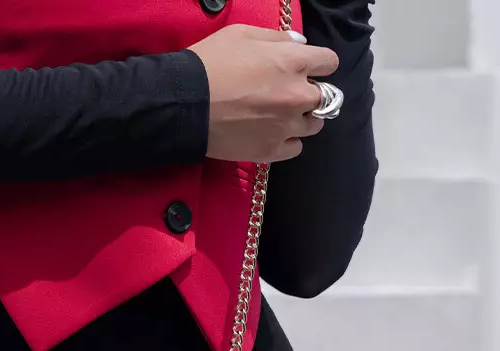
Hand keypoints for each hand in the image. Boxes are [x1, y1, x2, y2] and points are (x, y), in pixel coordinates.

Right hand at [187, 24, 338, 162]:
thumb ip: (277, 38)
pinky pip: (295, 148)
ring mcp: (285, 126)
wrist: (186, 105)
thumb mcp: (242, 35)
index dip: (318, 65)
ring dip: (302, 119)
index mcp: (293, 61)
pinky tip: (272, 135)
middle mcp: (297, 95)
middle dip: (309, 94)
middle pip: (325, 97)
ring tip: (279, 117)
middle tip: (287, 95)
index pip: (329, 63)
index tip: (306, 70)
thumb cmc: (210, 65)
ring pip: (314, 125)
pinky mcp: (270, 150)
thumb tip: (299, 45)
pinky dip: (288, 142)